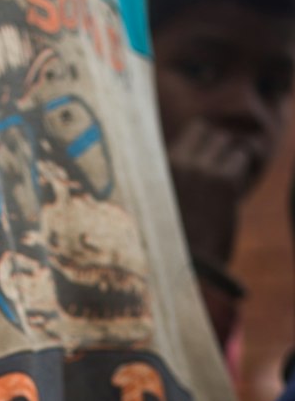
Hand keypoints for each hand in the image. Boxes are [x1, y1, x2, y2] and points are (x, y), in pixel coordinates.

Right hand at [168, 118, 250, 266]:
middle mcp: (177, 164)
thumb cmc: (169, 251)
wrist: (185, 270)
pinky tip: (235, 193)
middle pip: (207, 130)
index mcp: (156, 172)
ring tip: (227, 184)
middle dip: (216, 147)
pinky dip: (243, 171)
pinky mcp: (223, 182)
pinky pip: (241, 158)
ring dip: (230, 158)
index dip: (200, 144)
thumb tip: (187, 172)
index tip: (205, 161)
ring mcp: (200, 170)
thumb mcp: (157, 212)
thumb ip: (169, 186)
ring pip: (226, 141)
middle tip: (219, 172)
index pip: (187, 133)